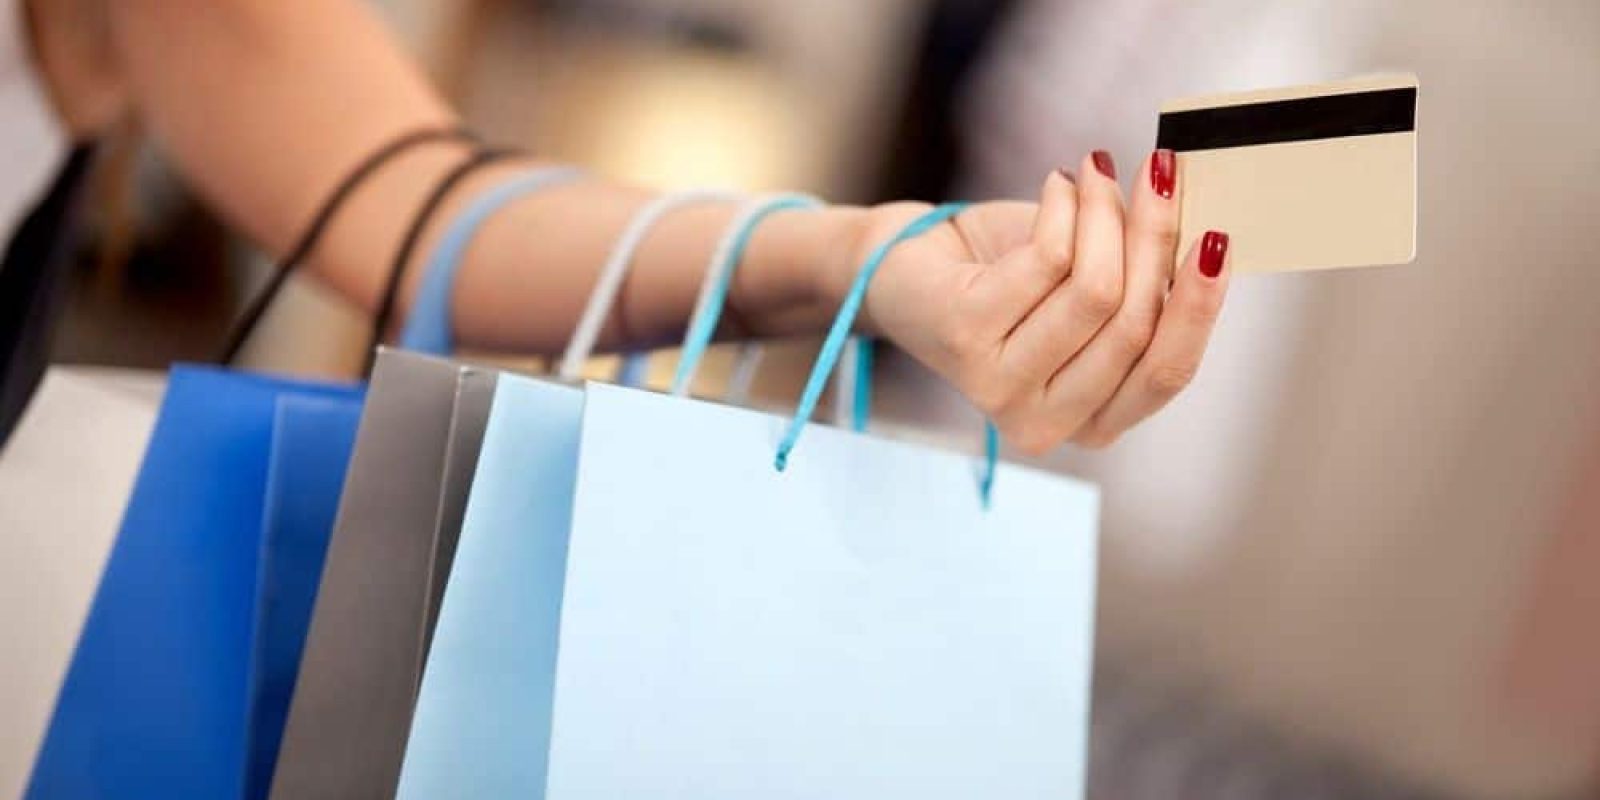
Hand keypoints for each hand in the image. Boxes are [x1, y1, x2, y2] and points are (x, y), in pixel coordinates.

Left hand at [853, 149, 1230, 453]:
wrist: (906, 268)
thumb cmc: (1008, 277)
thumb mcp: (1088, 285)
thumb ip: (1143, 281)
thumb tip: (1209, 231)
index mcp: (1093, 422)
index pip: (1167, 373)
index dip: (1199, 306)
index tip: (1219, 237)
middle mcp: (1047, 422)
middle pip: (1134, 325)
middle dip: (1157, 237)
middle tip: (1162, 171)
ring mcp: (1000, 389)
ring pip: (1095, 290)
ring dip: (1106, 213)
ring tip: (1096, 171)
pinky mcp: (965, 341)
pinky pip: (1047, 260)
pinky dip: (1061, 207)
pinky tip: (1057, 183)